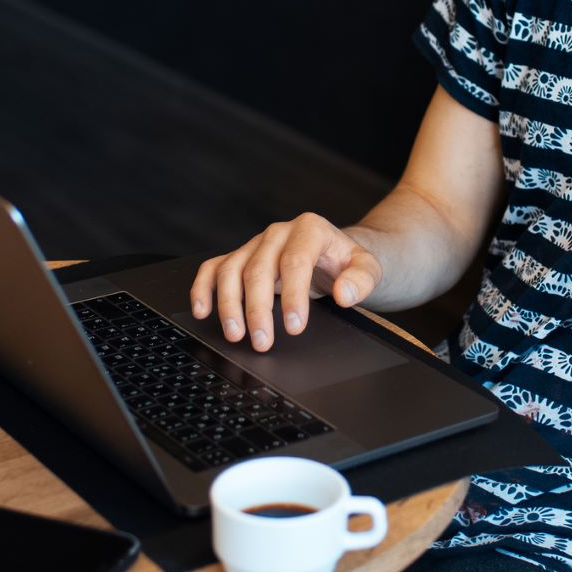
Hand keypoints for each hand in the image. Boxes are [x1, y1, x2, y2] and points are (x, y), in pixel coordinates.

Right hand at [189, 213, 383, 351]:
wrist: (336, 254)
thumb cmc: (348, 262)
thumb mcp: (368, 268)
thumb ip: (362, 279)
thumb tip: (345, 293)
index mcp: (309, 229)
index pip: (295, 261)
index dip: (293, 295)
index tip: (294, 327)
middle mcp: (278, 233)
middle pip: (258, 269)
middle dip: (257, 309)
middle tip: (262, 341)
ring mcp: (255, 245)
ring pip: (231, 269)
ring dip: (229, 304)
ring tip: (235, 334)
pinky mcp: (241, 257)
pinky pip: (214, 268)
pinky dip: (204, 288)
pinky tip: (203, 311)